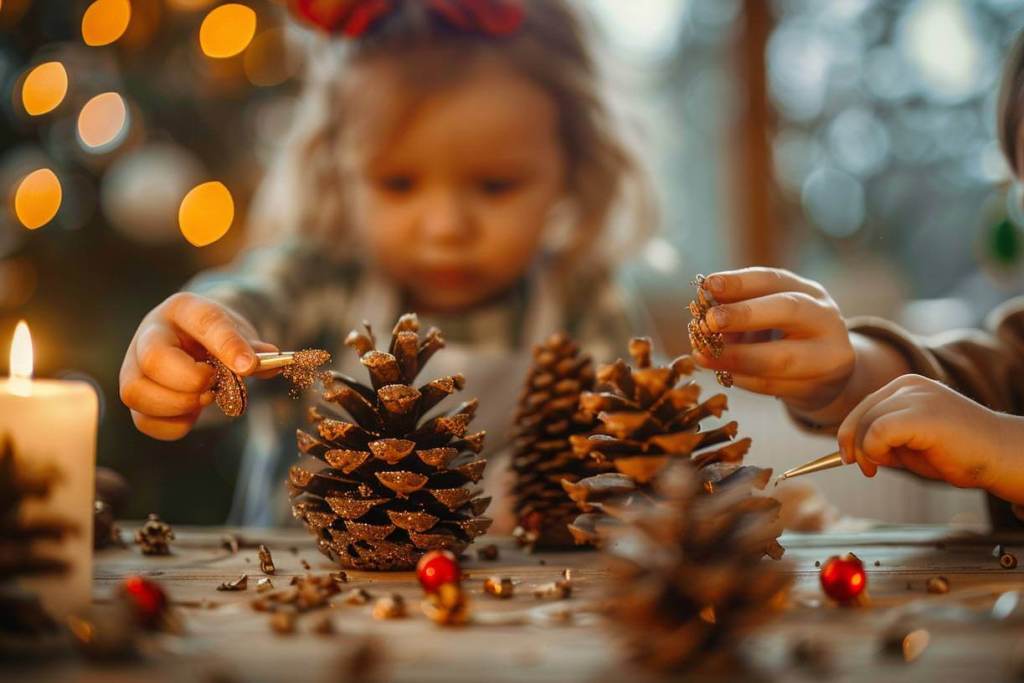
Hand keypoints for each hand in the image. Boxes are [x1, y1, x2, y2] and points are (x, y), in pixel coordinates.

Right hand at [119, 293, 277, 440]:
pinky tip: (192, 413)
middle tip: (214, 384)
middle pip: (153, 360)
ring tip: (204, 397)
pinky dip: (174, 425)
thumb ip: (253, 349)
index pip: (203, 321)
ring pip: (136, 392)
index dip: (227, 345)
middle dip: (191, 381)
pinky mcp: (134, 396)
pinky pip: (144, 421)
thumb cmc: (215, 336)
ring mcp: (133, 366)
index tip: (249, 366)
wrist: (192, 339)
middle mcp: (149, 334)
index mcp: (183, 309)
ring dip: (179, 405)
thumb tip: (273, 364)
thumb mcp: (237, 332)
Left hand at [692, 268, 854, 412]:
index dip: (740, 282)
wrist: (828, 377)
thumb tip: (703, 305)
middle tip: (708, 321)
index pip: (775, 280)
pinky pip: (773, 386)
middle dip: (744, 315)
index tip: (708, 285)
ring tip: (701, 355)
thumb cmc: (788, 336)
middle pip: (789, 310)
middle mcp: (824, 319)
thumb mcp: (770, 315)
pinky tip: (722, 373)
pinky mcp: (818, 389)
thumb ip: (741, 307)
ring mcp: (828, 356)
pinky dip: (742, 379)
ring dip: (734, 357)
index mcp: (810, 293)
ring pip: (780, 358)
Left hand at [837, 374, 1019, 495]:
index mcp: (907, 386)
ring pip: (866, 423)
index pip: (863, 406)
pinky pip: (877, 431)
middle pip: (860, 413)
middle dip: (853, 443)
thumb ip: (883, 439)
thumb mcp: (911, 443)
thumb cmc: (959, 454)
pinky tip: (888, 462)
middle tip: (865, 468)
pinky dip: (875, 450)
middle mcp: (909, 386)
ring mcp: (916, 397)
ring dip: (866, 450)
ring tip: (882, 466)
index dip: (851, 433)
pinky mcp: (921, 414)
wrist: (1002, 457)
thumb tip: (853, 449)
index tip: (853, 458)